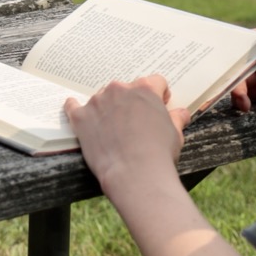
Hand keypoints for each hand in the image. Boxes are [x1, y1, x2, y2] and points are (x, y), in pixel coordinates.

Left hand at [66, 75, 188, 188]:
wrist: (135, 174)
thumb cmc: (158, 153)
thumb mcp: (175, 134)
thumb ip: (176, 118)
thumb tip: (181, 112)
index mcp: (145, 89)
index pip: (154, 81)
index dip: (159, 94)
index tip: (160, 104)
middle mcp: (119, 89)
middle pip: (126, 88)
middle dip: (131, 102)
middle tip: (135, 121)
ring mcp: (98, 101)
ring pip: (103, 97)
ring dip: (108, 107)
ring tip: (113, 128)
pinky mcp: (81, 116)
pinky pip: (73, 106)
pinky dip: (75, 108)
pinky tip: (75, 108)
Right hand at [230, 19, 255, 111]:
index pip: (250, 42)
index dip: (236, 50)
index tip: (227, 62)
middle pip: (243, 64)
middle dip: (234, 76)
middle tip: (236, 92)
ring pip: (243, 80)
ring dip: (236, 90)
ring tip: (243, 105)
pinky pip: (251, 96)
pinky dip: (243, 101)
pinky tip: (245, 108)